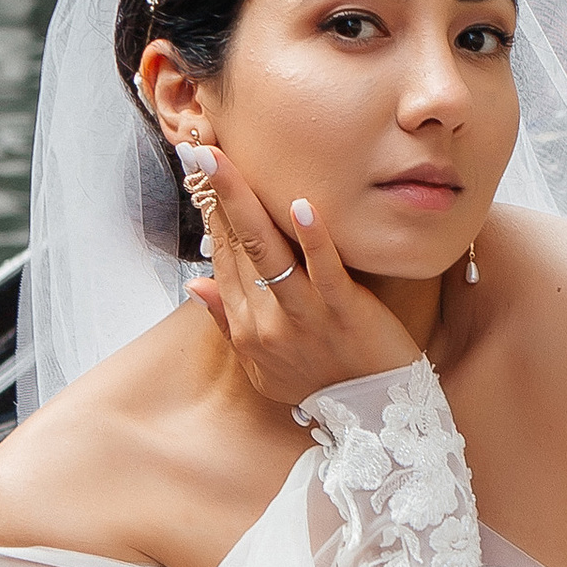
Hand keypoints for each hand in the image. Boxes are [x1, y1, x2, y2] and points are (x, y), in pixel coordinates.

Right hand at [181, 146, 423, 408]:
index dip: (213, 213)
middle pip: (239, 247)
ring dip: (247, 204)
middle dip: (219, 195)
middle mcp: (268, 321)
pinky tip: (301, 204)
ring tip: (229, 163)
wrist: (373, 417)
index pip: (224, 259)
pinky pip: (325, 271)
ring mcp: (306, 316)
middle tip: (204, 149)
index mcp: (248, 328)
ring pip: (269, 252)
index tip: (202, 171)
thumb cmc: (320, 386)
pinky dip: (313, 237)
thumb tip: (193, 286)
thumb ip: (229, 322)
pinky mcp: (345, 313)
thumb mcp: (263, 367)